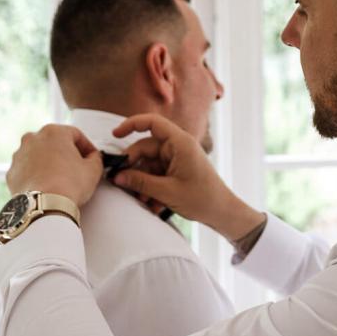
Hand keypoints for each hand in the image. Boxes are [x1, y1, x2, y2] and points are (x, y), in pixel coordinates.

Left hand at [7, 124, 102, 206]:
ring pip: (39, 155)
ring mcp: (19, 155)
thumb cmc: (66, 186)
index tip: (91, 156)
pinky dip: (36, 175)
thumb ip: (95, 158)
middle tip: (76, 167)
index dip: (87, 147)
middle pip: (54, 142)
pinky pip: (27, 170)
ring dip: (49, 163)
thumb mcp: (93, 170)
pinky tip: (47, 185)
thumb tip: (93, 158)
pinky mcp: (12, 172)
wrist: (44, 206)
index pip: (76, 134)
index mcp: (53, 132)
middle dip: (66, 153)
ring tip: (61, 179)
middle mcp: (33, 139)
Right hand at [112, 114, 263, 240]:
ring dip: (142, 182)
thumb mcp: (167, 192)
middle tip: (122, 184)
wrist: (222, 213)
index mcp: (180, 143)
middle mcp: (178, 147)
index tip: (115, 134)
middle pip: (145, 148)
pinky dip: (151, 187)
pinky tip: (152, 204)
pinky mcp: (176, 170)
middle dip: (134, 168)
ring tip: (142, 201)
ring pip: (148, 164)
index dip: (131, 124)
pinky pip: (156, 174)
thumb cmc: (203, 199)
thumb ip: (140, 182)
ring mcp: (177, 158)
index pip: (152, 122)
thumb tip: (117, 176)